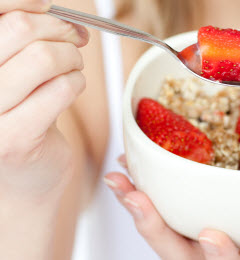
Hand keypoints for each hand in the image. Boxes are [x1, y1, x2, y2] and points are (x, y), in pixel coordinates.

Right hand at [0, 0, 88, 199]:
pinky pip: (61, 89)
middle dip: (59, 29)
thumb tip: (50, 7)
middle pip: (19, 28)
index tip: (47, 6)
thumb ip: (18, 39)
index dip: (23, 2)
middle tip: (76, 38)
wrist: (22, 177)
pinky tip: (72, 88)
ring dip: (72, 58)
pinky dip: (77, 83)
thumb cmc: (16, 114)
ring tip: (73, 67)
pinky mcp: (13, 140)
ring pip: (44, 57)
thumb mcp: (9, 70)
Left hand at [105, 155, 239, 259]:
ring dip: (143, 206)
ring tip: (122, 175)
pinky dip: (153, 190)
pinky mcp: (203, 216)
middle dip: (158, 230)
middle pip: (184, 256)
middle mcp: (229, 256)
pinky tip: (137, 161)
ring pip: (170, 235)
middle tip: (134, 195)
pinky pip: (172, 211)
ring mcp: (213, 240)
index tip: (215, 237)